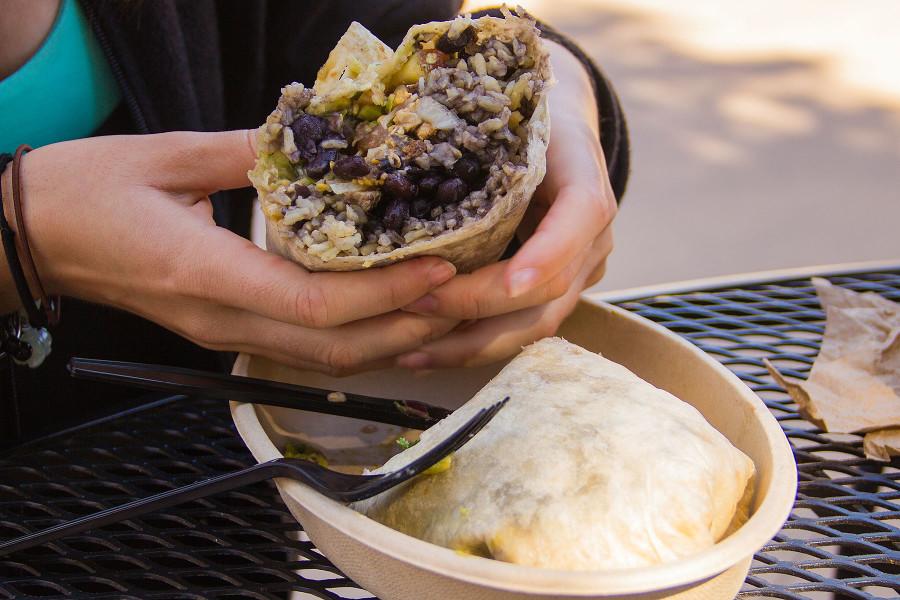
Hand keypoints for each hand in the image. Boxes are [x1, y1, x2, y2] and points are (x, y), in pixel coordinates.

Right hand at [1, 131, 459, 374]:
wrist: (29, 238)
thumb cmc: (82, 191)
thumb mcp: (164, 154)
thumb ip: (246, 151)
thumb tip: (317, 138)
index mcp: (203, 273)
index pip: (313, 305)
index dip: (383, 294)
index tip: (437, 268)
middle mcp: (220, 319)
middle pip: (332, 349)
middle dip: (405, 328)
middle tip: (463, 296)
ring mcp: (222, 334)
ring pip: (322, 361)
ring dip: (387, 342)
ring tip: (440, 309)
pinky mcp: (223, 332)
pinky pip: (302, 351)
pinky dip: (354, 340)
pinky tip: (388, 317)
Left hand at [396, 41, 616, 368]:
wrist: (559, 132)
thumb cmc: (524, 120)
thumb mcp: (511, 120)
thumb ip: (485, 145)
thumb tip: (404, 171)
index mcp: (586, 183)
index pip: (578, 220)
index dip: (546, 256)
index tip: (508, 284)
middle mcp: (593, 238)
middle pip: (549, 291)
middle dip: (479, 307)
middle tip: (417, 307)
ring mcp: (580, 272)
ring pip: (536, 324)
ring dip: (472, 345)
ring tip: (413, 355)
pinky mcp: (559, 293)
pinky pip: (521, 328)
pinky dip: (474, 343)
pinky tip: (427, 352)